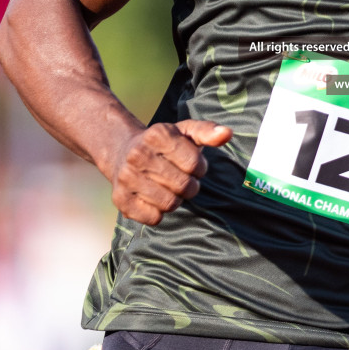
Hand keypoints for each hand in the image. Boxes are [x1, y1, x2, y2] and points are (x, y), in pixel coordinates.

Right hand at [108, 119, 231, 224]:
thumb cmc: (163, 143)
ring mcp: (126, 178)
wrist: (122, 151)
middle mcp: (137, 155)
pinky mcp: (121, 199)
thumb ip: (207, 132)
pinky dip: (159, 211)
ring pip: (169, 204)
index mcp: (156, 134)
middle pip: (183, 186)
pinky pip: (153, 218)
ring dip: (176, 199)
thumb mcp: (185, 131)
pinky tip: (154, 197)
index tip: (193, 164)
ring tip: (169, 187)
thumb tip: (227, 134)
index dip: (200, 167)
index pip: (194, 164)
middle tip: (183, 178)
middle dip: (190, 185)